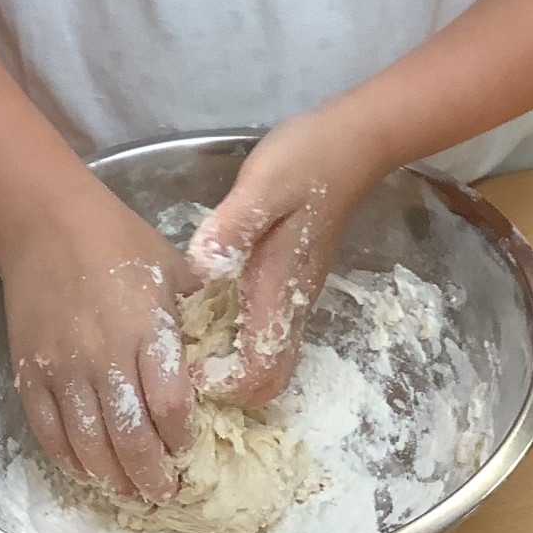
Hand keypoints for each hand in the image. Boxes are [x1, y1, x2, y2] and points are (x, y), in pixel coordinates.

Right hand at [0, 181, 200, 505]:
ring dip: (113, 478)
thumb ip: (198, 313)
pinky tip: (88, 471)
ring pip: (89, 447)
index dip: (181, 437)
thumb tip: (229, 350)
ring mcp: (63, 370)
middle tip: (165, 492)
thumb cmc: (118, 240)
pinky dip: (71, 461)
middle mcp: (104, 356)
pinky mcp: (30, 375)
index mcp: (146, 328)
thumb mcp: (173, 268)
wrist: (45, 224)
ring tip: (131, 491)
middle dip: (151, 475)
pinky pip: (50, 434)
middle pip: (130, 438)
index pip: (169, 404)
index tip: (189, 449)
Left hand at [187, 105, 391, 407]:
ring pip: (266, 359)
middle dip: (225, 389)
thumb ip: (233, 226)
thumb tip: (200, 269)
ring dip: (228, 366)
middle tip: (178, 360)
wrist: (353, 144)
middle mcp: (289, 304)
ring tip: (183, 339)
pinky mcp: (290, 281)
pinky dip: (233, 338)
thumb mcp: (264, 184)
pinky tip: (203, 307)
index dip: (222, 385)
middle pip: (267, 380)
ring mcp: (293, 295)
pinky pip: (263, 331)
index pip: (259, 373)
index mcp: (279, 291)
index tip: (181, 365)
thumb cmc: (308, 161)